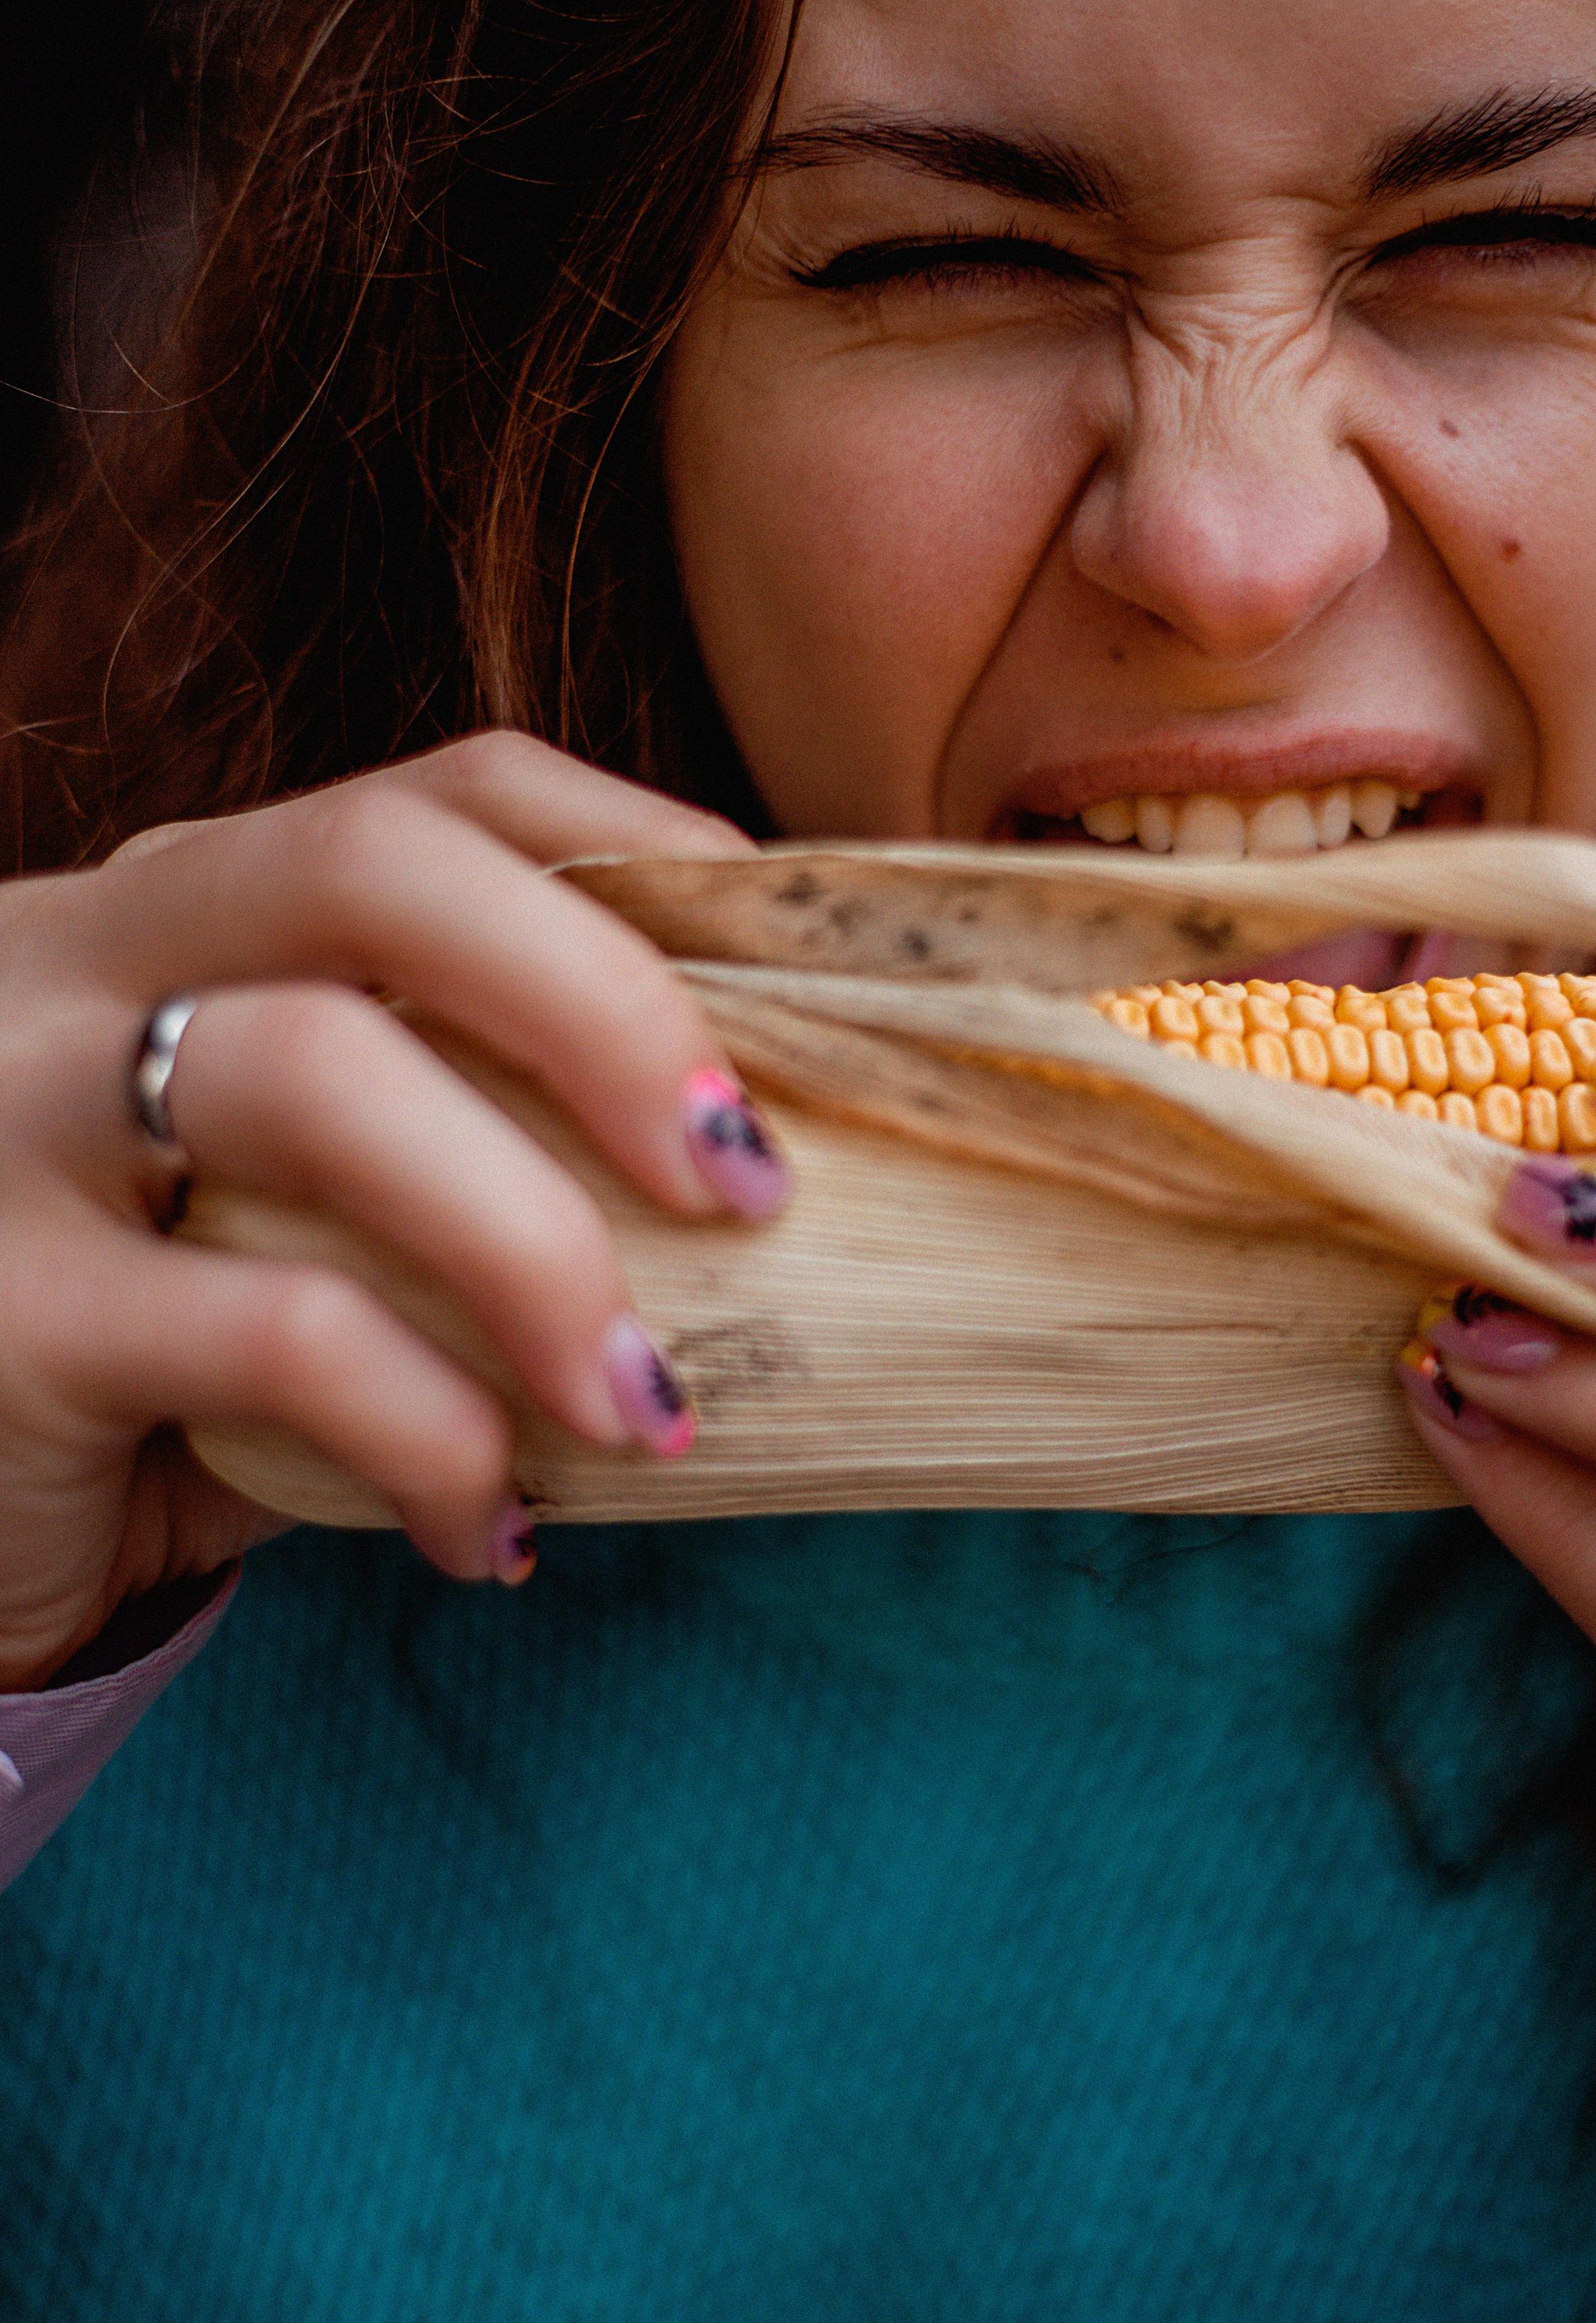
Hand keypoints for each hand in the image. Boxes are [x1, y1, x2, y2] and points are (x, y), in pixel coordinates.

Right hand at [0, 731, 790, 1693]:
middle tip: (747, 1179)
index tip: (789, 984)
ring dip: (537, 1248)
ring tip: (648, 1405)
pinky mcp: (1, 1308)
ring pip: (321, 1077)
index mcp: (187, 907)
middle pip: (375, 867)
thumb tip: (753, 1167)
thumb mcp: (299, 1198)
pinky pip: (274, 1334)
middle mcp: (79, 960)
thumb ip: (460, 1136)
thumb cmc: (167, 1345)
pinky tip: (486, 1524)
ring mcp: (12, 1116)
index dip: (640, 853)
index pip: (436, 797)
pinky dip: (430, 1433)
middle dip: (603, 1006)